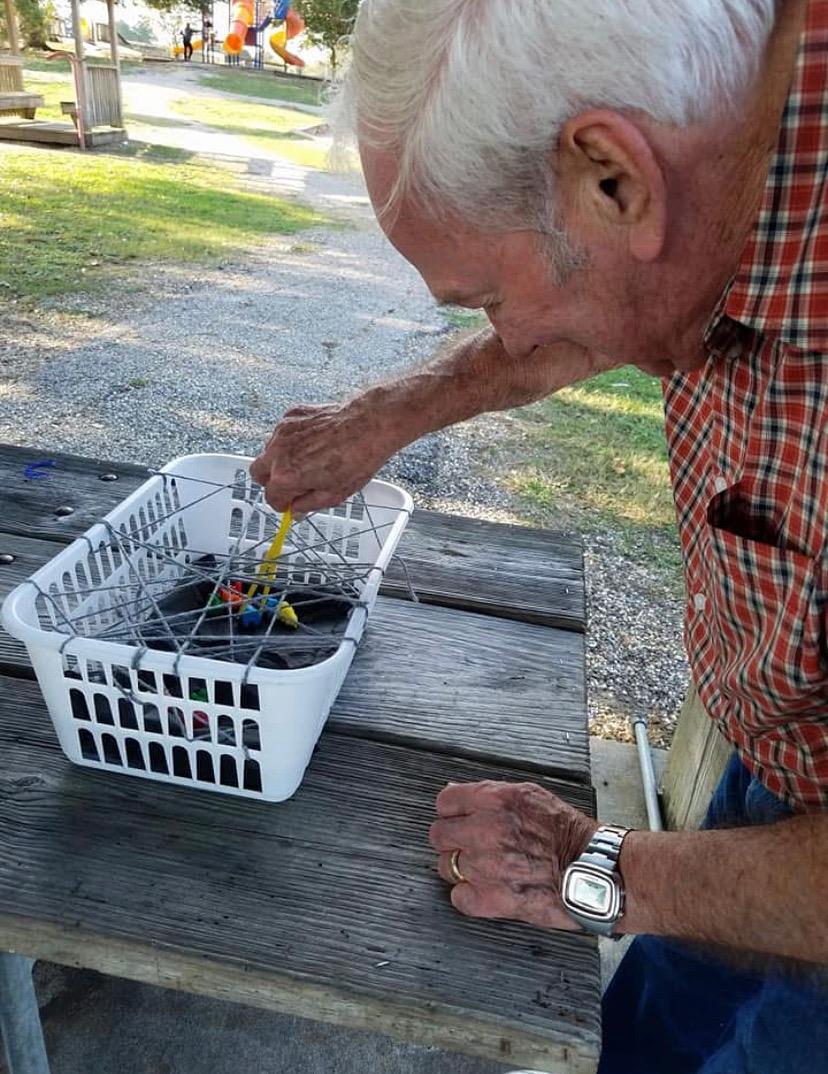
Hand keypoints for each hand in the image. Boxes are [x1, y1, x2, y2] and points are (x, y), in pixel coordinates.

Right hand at [250, 396, 402, 512]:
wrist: (370, 424)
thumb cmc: (357, 458)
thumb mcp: (334, 494)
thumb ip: (309, 505)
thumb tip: (297, 510)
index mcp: (286, 477)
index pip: (271, 498)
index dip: (283, 504)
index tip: (291, 503)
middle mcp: (278, 452)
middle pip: (258, 473)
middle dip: (270, 482)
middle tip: (290, 485)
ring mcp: (282, 431)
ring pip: (268, 452)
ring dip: (280, 460)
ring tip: (306, 461)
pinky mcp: (291, 415)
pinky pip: (281, 433)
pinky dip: (290, 441)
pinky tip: (312, 443)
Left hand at [429, 781, 597, 929]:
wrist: (595, 870)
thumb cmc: (567, 833)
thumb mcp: (531, 796)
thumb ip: (491, 794)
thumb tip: (459, 793)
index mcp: (496, 800)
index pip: (445, 801)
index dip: (451, 812)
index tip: (458, 820)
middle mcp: (487, 829)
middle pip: (438, 834)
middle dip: (451, 840)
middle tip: (469, 846)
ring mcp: (487, 865)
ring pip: (446, 866)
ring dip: (461, 869)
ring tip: (485, 869)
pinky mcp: (492, 898)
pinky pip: (458, 897)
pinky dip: (470, 897)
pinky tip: (487, 889)